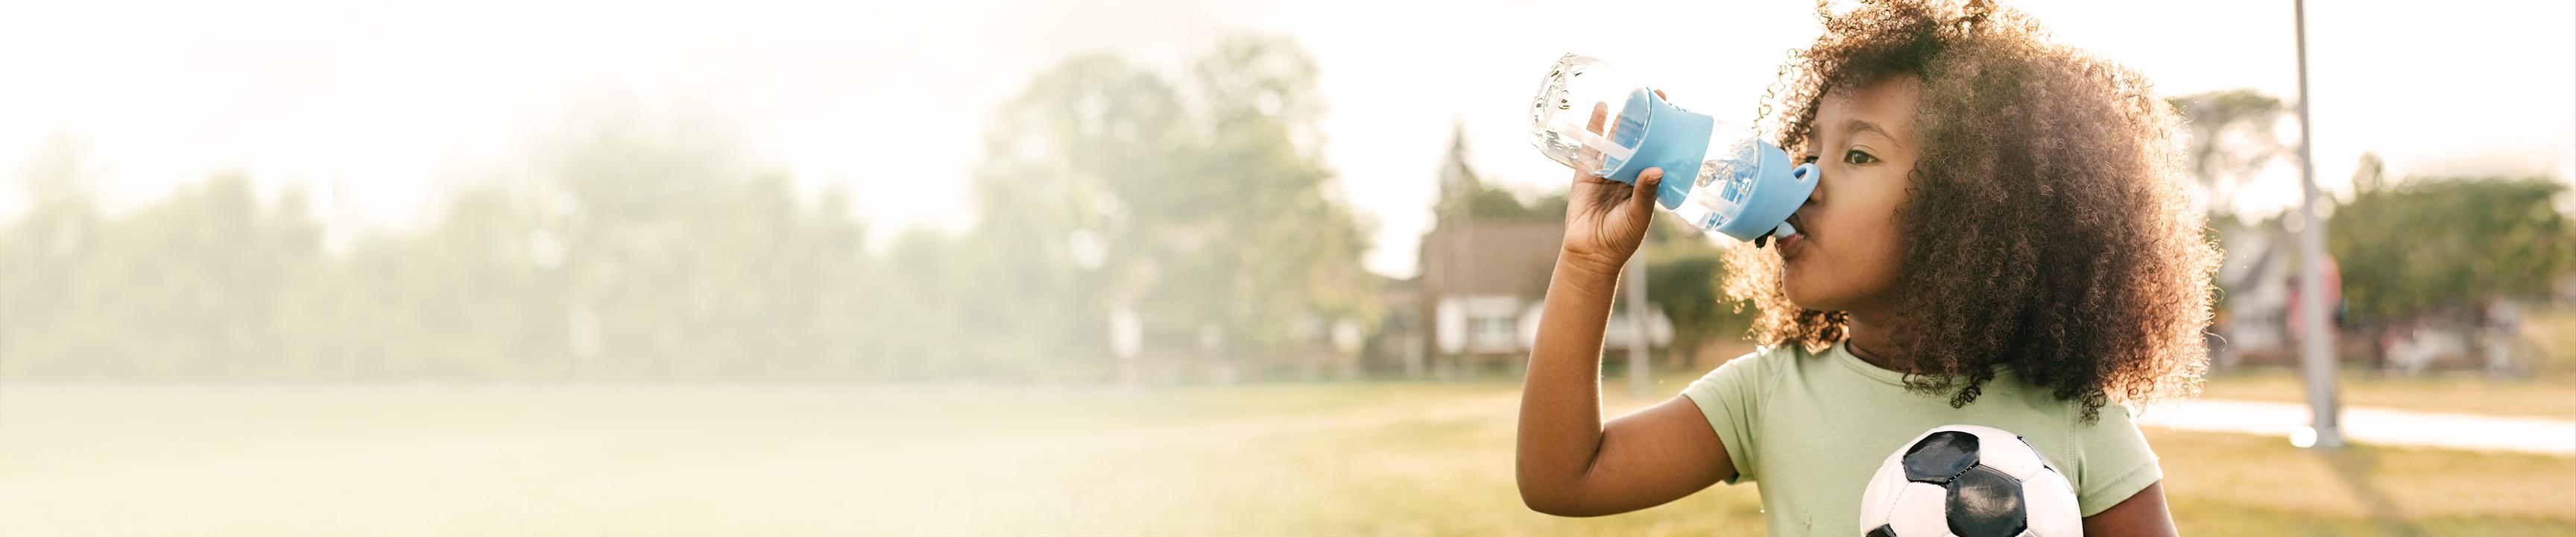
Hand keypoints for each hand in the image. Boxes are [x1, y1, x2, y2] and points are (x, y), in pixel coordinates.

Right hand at [1558, 93, 1665, 280]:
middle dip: (1643, 120)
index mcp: (1645, 184)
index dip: (1662, 132)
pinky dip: (1595, 128)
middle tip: (1651, 95)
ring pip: (1616, 141)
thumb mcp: (1639, 215)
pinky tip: (1601, 107)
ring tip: (1630, 96)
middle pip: (1637, 141)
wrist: (1591, 253)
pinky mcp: (1586, 174)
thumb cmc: (1621, 239)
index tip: (1672, 109)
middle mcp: (1627, 175)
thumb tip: (1657, 169)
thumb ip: (1646, 192)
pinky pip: (1592, 147)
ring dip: (1622, 119)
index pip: (1657, 151)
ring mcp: (1606, 173)